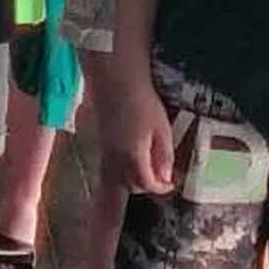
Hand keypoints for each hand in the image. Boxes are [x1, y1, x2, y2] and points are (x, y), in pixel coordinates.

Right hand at [101, 70, 173, 195]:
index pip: (146, 184)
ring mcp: (103, 150)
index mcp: (133, 156)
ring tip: (143, 168)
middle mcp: (114, 158)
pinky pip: (106, 165)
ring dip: (130, 179)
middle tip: (159, 175)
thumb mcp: (162, 128)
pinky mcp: (97, 141)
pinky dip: (118, 169)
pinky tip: (126, 158)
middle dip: (146, 184)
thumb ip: (164, 155)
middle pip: (129, 185)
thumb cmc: (142, 101)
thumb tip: (166, 177)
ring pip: (115, 178)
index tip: (171, 183)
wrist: (114, 80)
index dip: (160, 187)